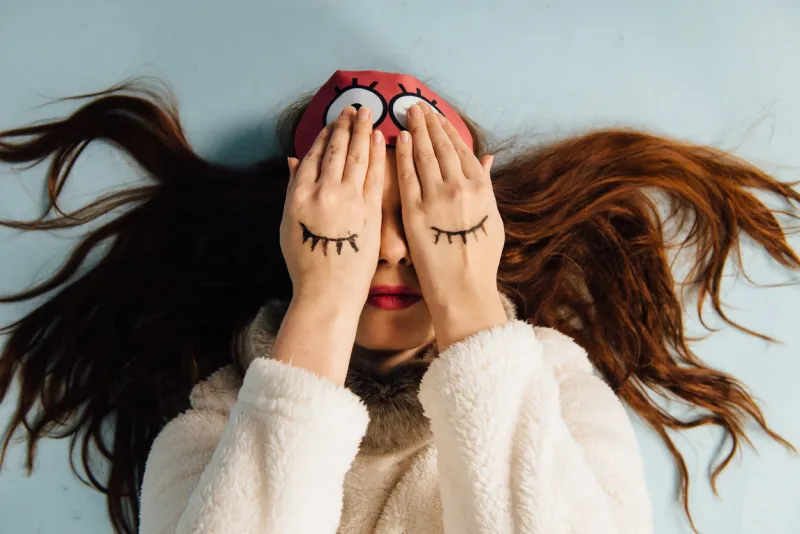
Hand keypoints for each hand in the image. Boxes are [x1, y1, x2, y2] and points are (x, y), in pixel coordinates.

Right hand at [282, 105, 385, 309]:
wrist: (327, 292)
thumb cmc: (305, 263)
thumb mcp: (288, 224)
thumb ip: (292, 189)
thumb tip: (294, 160)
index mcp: (298, 194)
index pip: (313, 155)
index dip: (324, 136)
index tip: (331, 122)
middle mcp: (322, 191)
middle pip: (335, 150)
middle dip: (345, 126)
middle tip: (354, 108)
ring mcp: (348, 200)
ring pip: (356, 156)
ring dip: (361, 131)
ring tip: (367, 114)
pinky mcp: (370, 211)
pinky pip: (374, 175)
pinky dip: (377, 153)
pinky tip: (380, 138)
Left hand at [396, 103, 507, 347]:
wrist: (464, 290)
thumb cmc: (480, 260)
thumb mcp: (492, 219)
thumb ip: (486, 185)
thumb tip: (487, 158)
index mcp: (481, 189)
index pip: (461, 150)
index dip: (448, 130)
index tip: (438, 115)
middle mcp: (461, 188)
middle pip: (442, 147)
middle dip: (429, 123)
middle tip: (417, 105)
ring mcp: (437, 199)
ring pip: (425, 156)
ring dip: (417, 131)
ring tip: (408, 113)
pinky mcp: (415, 212)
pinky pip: (408, 177)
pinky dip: (405, 155)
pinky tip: (401, 139)